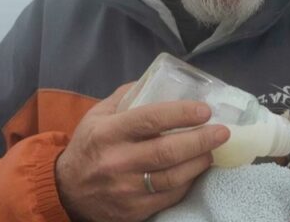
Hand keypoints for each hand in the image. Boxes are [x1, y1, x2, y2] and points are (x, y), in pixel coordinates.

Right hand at [55, 82, 229, 221]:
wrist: (66, 190)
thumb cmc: (89, 146)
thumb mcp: (98, 115)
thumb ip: (127, 96)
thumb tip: (159, 80)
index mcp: (109, 132)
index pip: (149, 120)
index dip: (181, 114)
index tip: (204, 110)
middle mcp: (117, 161)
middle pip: (167, 152)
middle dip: (200, 140)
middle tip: (222, 132)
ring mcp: (126, 189)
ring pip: (172, 177)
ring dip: (199, 163)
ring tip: (212, 150)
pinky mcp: (133, 210)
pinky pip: (169, 196)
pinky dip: (187, 182)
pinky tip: (195, 170)